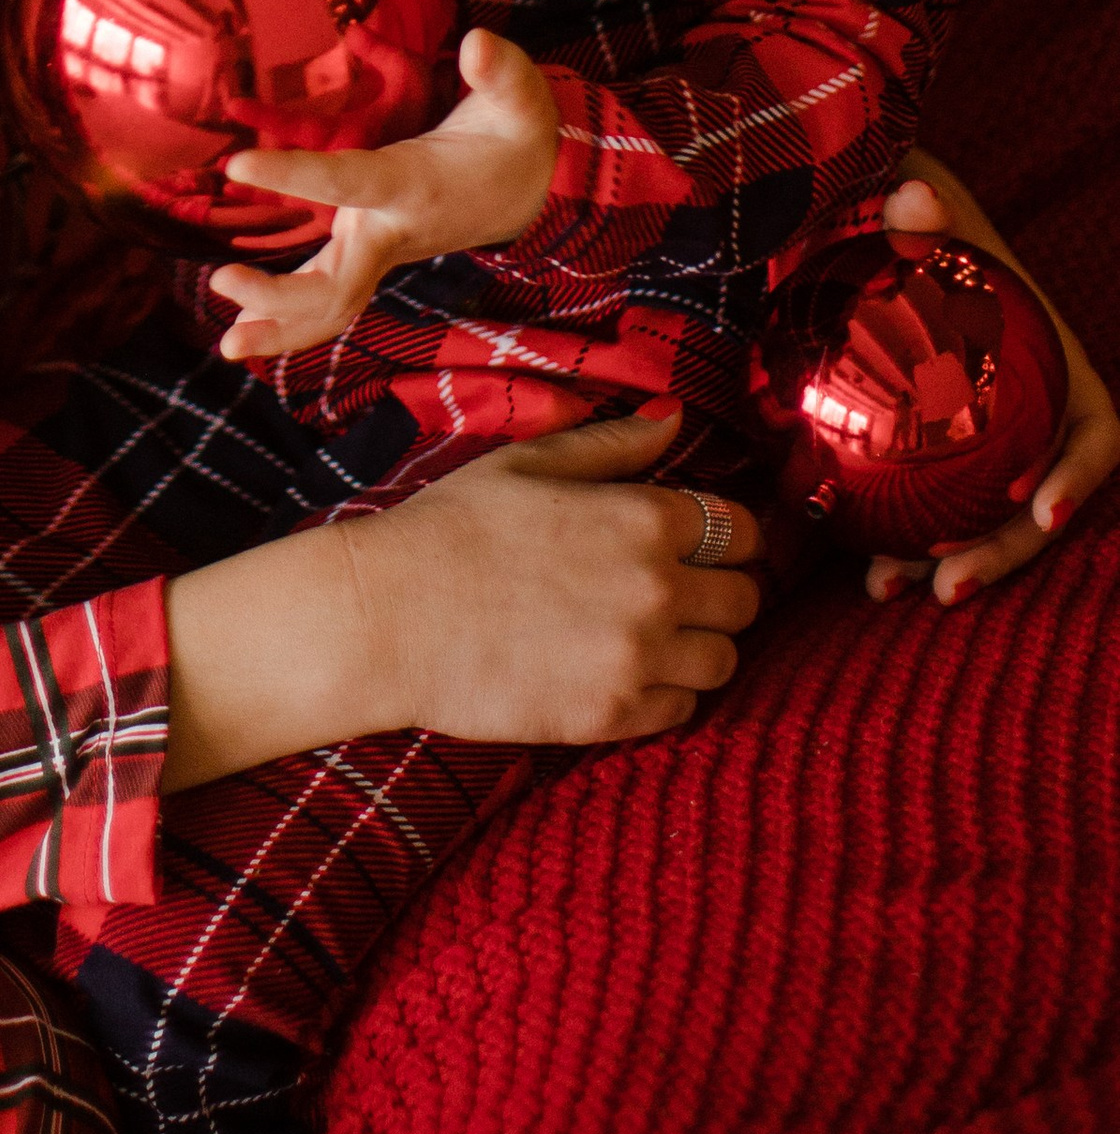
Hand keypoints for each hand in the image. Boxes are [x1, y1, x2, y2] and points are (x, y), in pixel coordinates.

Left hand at [207, 28, 561, 360]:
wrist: (532, 190)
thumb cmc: (516, 136)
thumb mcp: (521, 95)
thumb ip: (500, 70)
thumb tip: (477, 42)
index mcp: (413, 185)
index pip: (345, 181)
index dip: (291, 175)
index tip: (235, 165)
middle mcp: (392, 228)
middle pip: (337, 283)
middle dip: (280, 295)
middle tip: (220, 279)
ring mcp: (381, 249)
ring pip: (331, 306)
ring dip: (280, 327)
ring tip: (229, 346)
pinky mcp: (372, 254)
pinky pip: (329, 300)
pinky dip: (291, 321)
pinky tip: (247, 332)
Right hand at [352, 407, 762, 752]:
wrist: (387, 616)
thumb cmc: (451, 527)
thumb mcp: (529, 463)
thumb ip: (613, 444)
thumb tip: (676, 418)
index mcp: (643, 517)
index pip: (743, 531)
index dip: (728, 536)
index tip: (703, 545)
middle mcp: (657, 588)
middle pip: (746, 600)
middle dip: (721, 592)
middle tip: (678, 592)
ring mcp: (638, 658)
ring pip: (724, 661)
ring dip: (699, 646)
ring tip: (651, 636)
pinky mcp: (613, 715)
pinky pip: (683, 710)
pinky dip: (665, 693)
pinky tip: (620, 670)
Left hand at [861, 163, 1119, 610]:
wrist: (868, 229)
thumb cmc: (907, 217)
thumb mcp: (915, 201)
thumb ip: (917, 202)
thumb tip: (918, 205)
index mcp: (1051, 361)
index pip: (1094, 427)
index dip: (1080, 473)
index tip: (1043, 509)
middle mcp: (1030, 413)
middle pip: (1037, 499)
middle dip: (1003, 553)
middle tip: (944, 585)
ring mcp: (985, 443)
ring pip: (984, 521)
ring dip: (949, 563)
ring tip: (888, 590)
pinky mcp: (935, 457)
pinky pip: (932, 508)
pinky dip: (901, 540)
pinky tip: (856, 568)